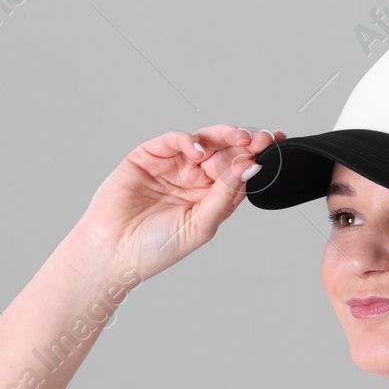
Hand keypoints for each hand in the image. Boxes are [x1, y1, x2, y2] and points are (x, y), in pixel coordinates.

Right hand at [73, 125, 285, 280]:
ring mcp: (173, 166)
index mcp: (211, 198)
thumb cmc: (156, 248)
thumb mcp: (202, 224)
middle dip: (245, 143)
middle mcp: (194, 180)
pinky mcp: (149, 156)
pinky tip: (198, 149)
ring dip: (223, 137)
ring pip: (204, 141)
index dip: (256, 157)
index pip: (239, 172)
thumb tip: (250, 167)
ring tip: (238, 139)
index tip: (275, 145)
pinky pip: (173, 140)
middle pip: (226, 153)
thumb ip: (225, 195)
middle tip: (261, 139)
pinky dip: (188, 139)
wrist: (112, 252)